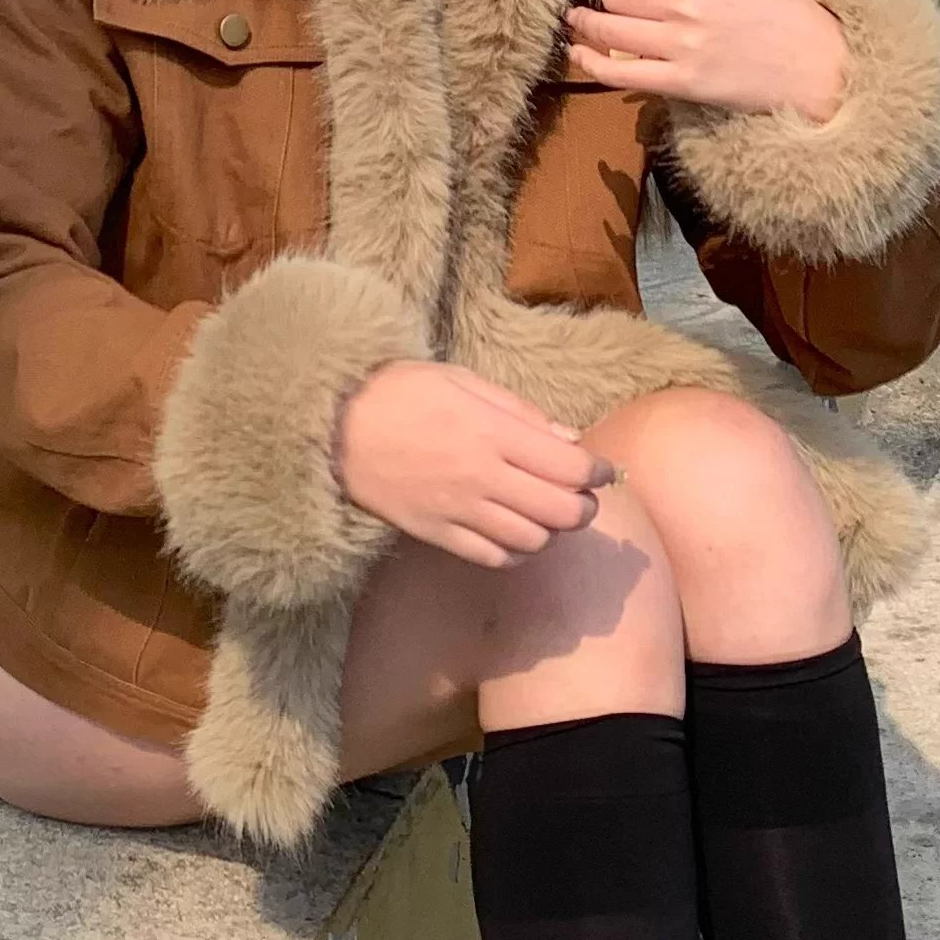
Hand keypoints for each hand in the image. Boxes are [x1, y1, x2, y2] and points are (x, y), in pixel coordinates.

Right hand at [334, 359, 614, 567]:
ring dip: (551, 532)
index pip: (569, 467)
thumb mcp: (465, 381)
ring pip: (531, 541)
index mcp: (493, 432)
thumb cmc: (402, 391)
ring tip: (547, 515)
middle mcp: (482, 476)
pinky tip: (516, 536)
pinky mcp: (436, 534)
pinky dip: (516, 553)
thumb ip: (521, 413)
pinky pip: (492, 558)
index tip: (603, 470)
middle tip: (582, 497)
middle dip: (583, 508)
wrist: (336, 427)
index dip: (598, 472)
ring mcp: (458, 510)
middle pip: (560, 511)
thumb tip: (570, 441)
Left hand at [562, 0, 851, 120]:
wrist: (818, 64)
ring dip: (586, 22)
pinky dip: (591, 62)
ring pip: (607, 25)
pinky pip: (619, 72)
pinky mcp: (681, 82)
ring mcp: (681, 44)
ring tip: (579, 19)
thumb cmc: (783, 10)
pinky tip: (580, 52)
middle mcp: (685, 1)